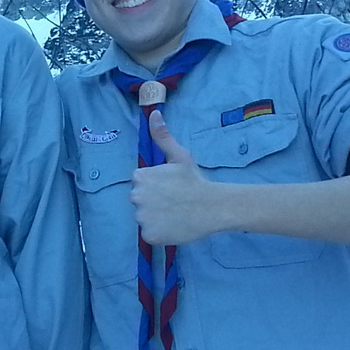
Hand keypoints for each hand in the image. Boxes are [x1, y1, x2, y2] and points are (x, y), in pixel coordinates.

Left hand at [131, 110, 230, 244]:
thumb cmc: (195, 180)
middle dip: (153, 201)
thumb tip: (153, 114)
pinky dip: (159, 232)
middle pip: (140, 201)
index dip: (155, 186)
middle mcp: (136, 197)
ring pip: (144, 218)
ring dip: (155, 217)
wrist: (212, 206)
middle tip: (173, 201)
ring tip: (174, 214)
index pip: (140, 184)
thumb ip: (162, 136)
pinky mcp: (149, 235)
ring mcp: (142, 218)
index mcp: (140, 177)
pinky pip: (150, 234)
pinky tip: (173, 225)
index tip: (170, 187)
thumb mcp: (179, 156)